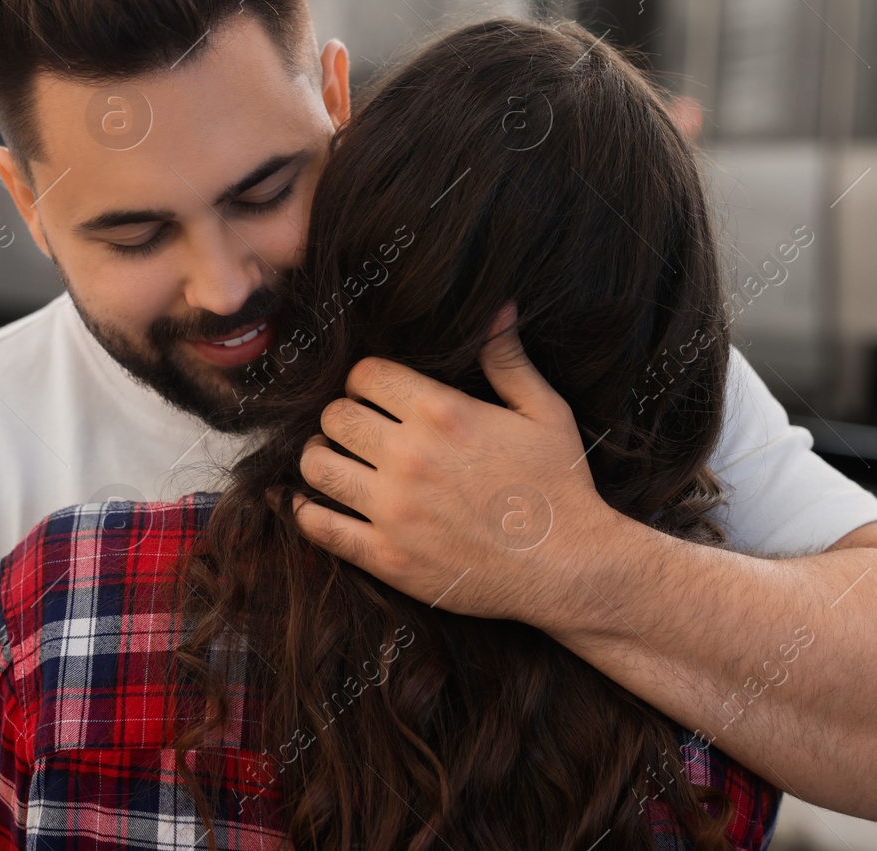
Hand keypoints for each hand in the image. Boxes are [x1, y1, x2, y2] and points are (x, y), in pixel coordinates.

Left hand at [293, 303, 620, 623]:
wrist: (570, 569)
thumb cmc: (561, 487)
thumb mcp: (545, 412)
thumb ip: (508, 359)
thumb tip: (497, 307)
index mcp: (443, 413)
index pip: (366, 375)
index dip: (367, 380)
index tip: (376, 394)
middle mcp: (411, 456)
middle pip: (335, 416)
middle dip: (342, 415)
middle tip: (357, 428)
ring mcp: (395, 509)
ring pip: (317, 466)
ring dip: (321, 457)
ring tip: (336, 459)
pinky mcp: (387, 557)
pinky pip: (319, 526)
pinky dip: (306, 511)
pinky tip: (315, 503)